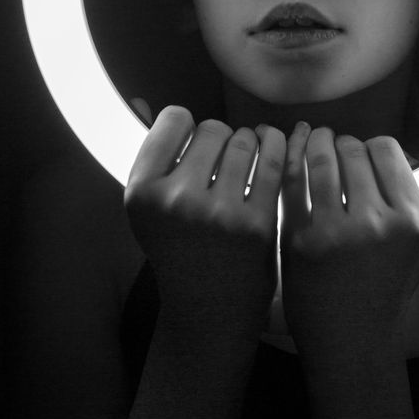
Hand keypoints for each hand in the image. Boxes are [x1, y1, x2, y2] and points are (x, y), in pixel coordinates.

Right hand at [125, 107, 285, 348]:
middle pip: (212, 129)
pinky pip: (273, 162)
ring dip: (251, 143)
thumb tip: (156, 107)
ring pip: (245, 141)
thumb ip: (154, 161)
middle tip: (223, 162)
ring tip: (247, 160)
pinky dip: (277, 147)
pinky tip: (275, 148)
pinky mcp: (256, 225)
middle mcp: (175, 201)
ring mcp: (217, 213)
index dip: (188, 127)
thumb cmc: (181, 248)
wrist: (209, 311)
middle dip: (222, 139)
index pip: (174, 120)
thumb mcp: (149, 210)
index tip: (194, 145)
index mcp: (141, 193)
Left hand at [280, 123, 418, 359]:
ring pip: (321, 160)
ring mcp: (335, 232)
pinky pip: (292, 184)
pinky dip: (289, 164)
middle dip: (340, 143)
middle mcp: (377, 224)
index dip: (371, 146)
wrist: (351, 344)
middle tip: (331, 145)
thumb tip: (414, 158)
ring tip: (310, 141)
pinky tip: (289, 160)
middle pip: (353, 151)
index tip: (362, 154)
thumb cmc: (385, 292)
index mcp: (411, 222)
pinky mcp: (298, 241)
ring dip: (313, 144)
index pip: (388, 151)